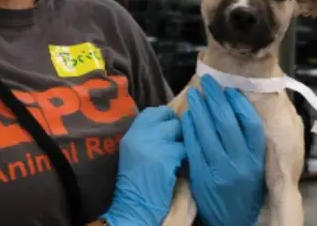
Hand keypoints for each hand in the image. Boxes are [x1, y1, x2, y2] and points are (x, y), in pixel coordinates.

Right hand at [102, 106, 185, 225]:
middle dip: (176, 129)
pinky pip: (184, 148)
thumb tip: (172, 121)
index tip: (170, 127)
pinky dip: (185, 156)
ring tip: (178, 155)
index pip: (153, 111)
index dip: (165, 117)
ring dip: (182, 142)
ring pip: (179, 130)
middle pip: (169, 117)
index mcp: (131, 132)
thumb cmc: (137, 181)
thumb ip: (148, 134)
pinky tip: (179, 165)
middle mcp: (140, 134)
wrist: (135, 205)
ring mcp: (153, 144)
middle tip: (176, 142)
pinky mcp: (166, 157)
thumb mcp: (135, 151)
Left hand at [182, 74, 265, 225]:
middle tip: (208, 82)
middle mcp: (240, 164)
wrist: (232, 219)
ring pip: (207, 133)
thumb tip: (243, 106)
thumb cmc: (246, 187)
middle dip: (216, 99)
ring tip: (194, 94)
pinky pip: (193, 146)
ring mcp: (219, 170)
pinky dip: (189, 128)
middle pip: (227, 124)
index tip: (231, 89)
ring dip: (199, 109)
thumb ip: (251, 141)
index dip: (240, 105)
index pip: (251, 126)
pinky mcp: (201, 175)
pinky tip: (187, 115)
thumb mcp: (256, 165)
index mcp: (257, 159)